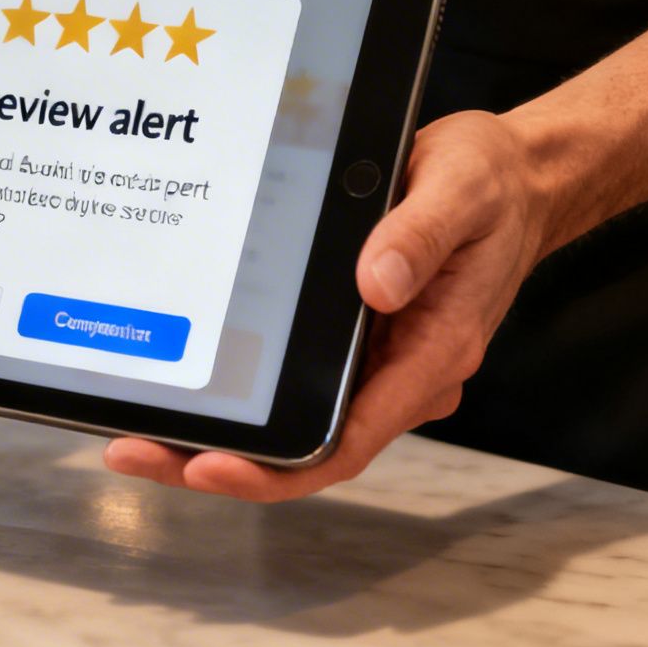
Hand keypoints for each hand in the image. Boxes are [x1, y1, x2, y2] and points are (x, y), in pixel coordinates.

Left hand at [103, 110, 551, 500]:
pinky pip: (292, 381)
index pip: (348, 441)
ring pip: (292, 423)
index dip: (278, 469)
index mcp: (431, 354)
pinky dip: (240, 392)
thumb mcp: (461, 189)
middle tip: (134, 452)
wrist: (514, 177)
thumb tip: (374, 283)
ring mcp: (375, 362)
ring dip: (218, 435)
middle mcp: (400, 374)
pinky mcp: (352, 338)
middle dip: (219, 462)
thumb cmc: (492, 185)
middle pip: (304, 448)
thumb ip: (419, 235)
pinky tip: (181, 380)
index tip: (211, 467)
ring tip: (133, 434)